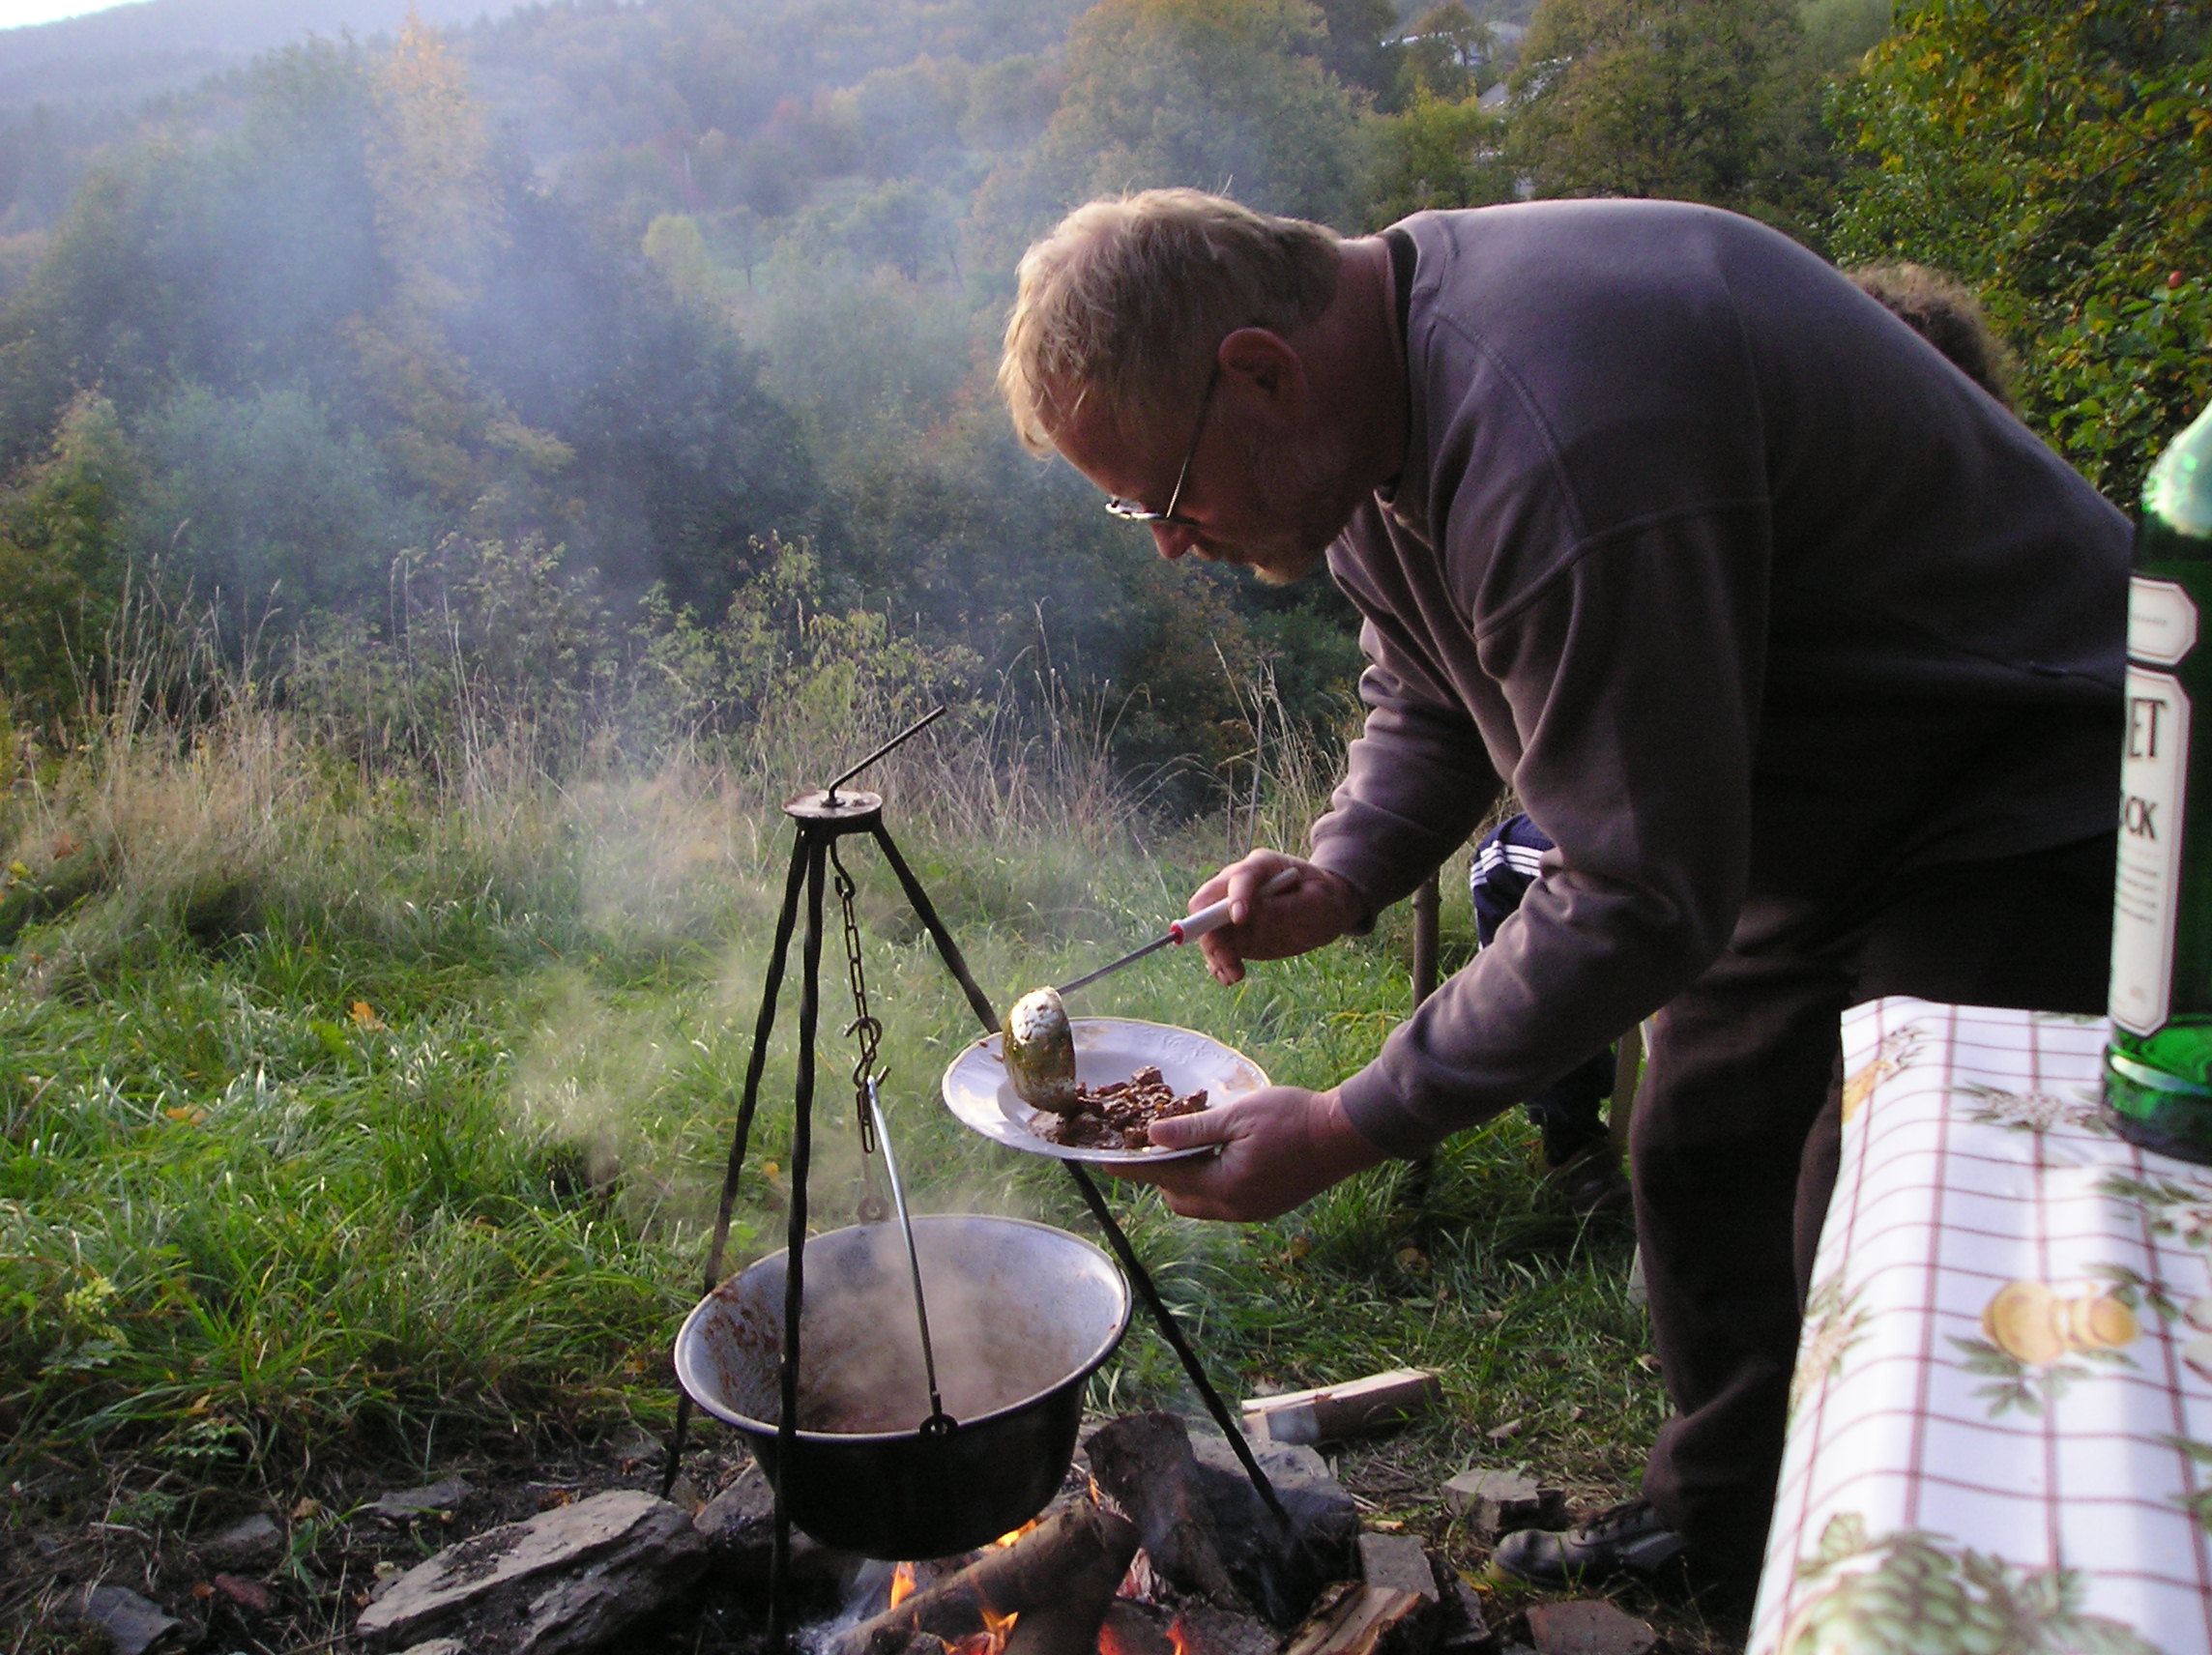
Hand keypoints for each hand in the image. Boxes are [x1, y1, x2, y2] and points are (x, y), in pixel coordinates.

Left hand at [1105, 1086, 1386, 1220]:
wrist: (1344, 1136)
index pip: (1163, 1177)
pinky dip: (1208, 1184)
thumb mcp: (1238, 1115)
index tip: (1104, 1160)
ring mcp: (1250, 1212)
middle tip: (1151, 1145)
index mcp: (1223, 1185)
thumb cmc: (1293, 1118)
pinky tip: (1215, 1157)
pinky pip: (1222, 1202)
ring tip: (1184, 1147)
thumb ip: (1193, 1128)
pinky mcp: (1264, 1208)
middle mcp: (1233, 1208)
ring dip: (1185, 1181)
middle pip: (1178, 1198)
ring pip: (1199, 1204)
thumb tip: (1153, 1134)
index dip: (1132, 1167)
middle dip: (1159, 1176)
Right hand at [1190, 851, 1364, 985]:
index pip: (1240, 877)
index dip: (1236, 896)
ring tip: (1235, 976)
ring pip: (1208, 930)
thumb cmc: (1323, 900)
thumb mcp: (1317, 902)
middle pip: (1207, 902)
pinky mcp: (1233, 933)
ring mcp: (1231, 909)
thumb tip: (1253, 912)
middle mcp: (1237, 885)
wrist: (1324, 911)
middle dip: (1210, 929)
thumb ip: (1288, 907)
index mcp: (1261, 866)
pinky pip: (1217, 949)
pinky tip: (1231, 977)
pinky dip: (1219, 965)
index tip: (1240, 919)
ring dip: (1215, 955)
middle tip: (1228, 957)